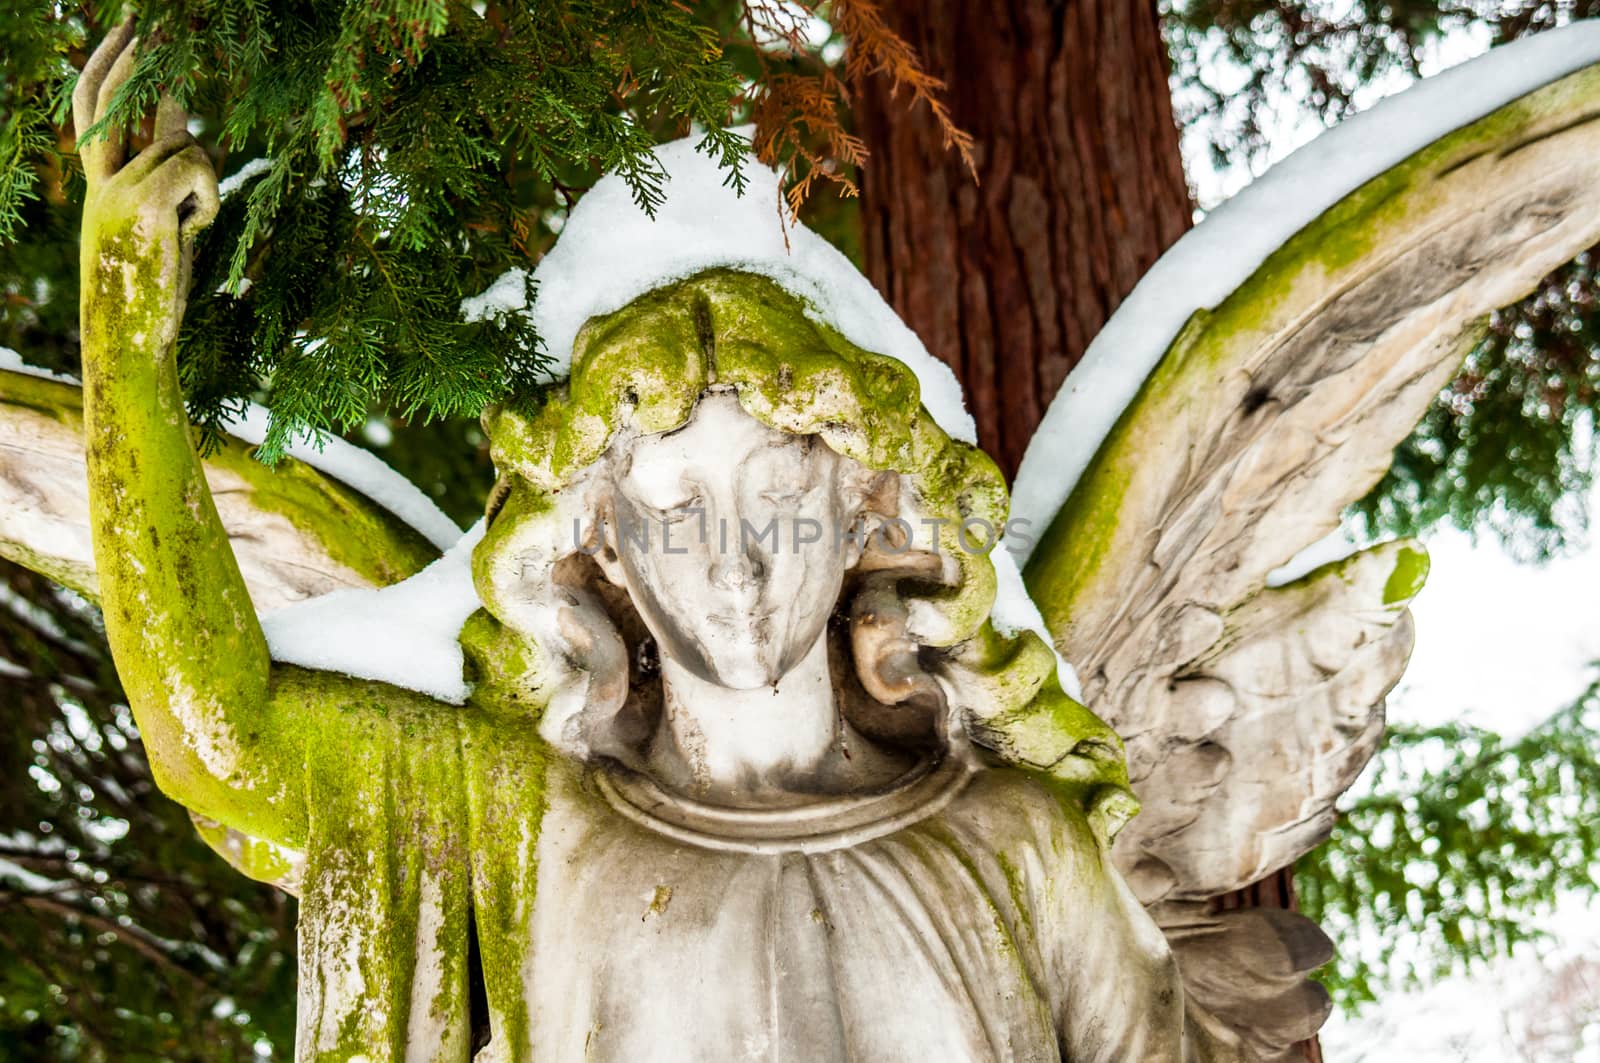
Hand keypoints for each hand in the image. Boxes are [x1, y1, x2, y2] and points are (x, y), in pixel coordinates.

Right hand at [74, 19, 219, 353]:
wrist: (131, 346)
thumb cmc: (153, 296)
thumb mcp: (163, 224)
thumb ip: (167, 172)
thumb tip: (180, 120)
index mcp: (99, 188)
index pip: (94, 112)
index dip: (110, 68)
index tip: (133, 37)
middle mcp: (98, 184)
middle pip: (109, 102)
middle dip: (133, 58)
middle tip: (152, 22)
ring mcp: (114, 192)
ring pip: (183, 145)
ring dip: (204, 182)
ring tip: (192, 229)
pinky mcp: (141, 205)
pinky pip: (194, 167)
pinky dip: (209, 198)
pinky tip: (195, 234)